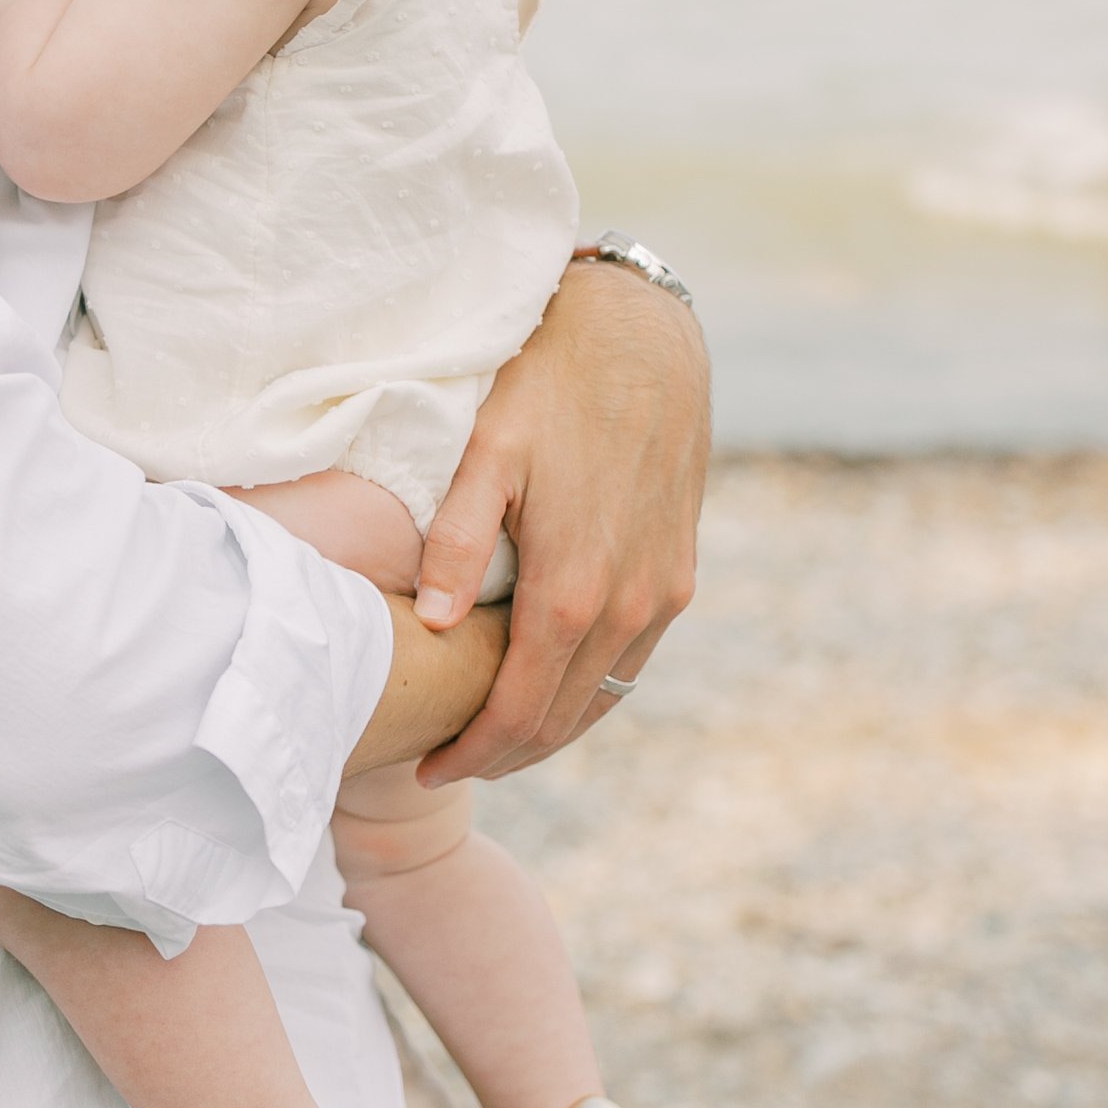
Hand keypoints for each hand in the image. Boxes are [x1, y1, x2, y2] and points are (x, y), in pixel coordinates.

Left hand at [413, 257, 708, 782]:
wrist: (645, 338)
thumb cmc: (549, 383)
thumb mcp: (487, 451)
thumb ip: (458, 540)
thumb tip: (438, 625)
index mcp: (573, 590)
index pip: (518, 713)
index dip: (471, 754)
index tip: (426, 769)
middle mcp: (629, 607)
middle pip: (562, 720)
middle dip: (504, 755)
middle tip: (448, 766)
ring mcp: (664, 593)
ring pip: (605, 697)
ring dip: (551, 730)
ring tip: (494, 742)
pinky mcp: (681, 573)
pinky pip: (635, 661)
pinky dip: (591, 691)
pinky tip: (555, 687)